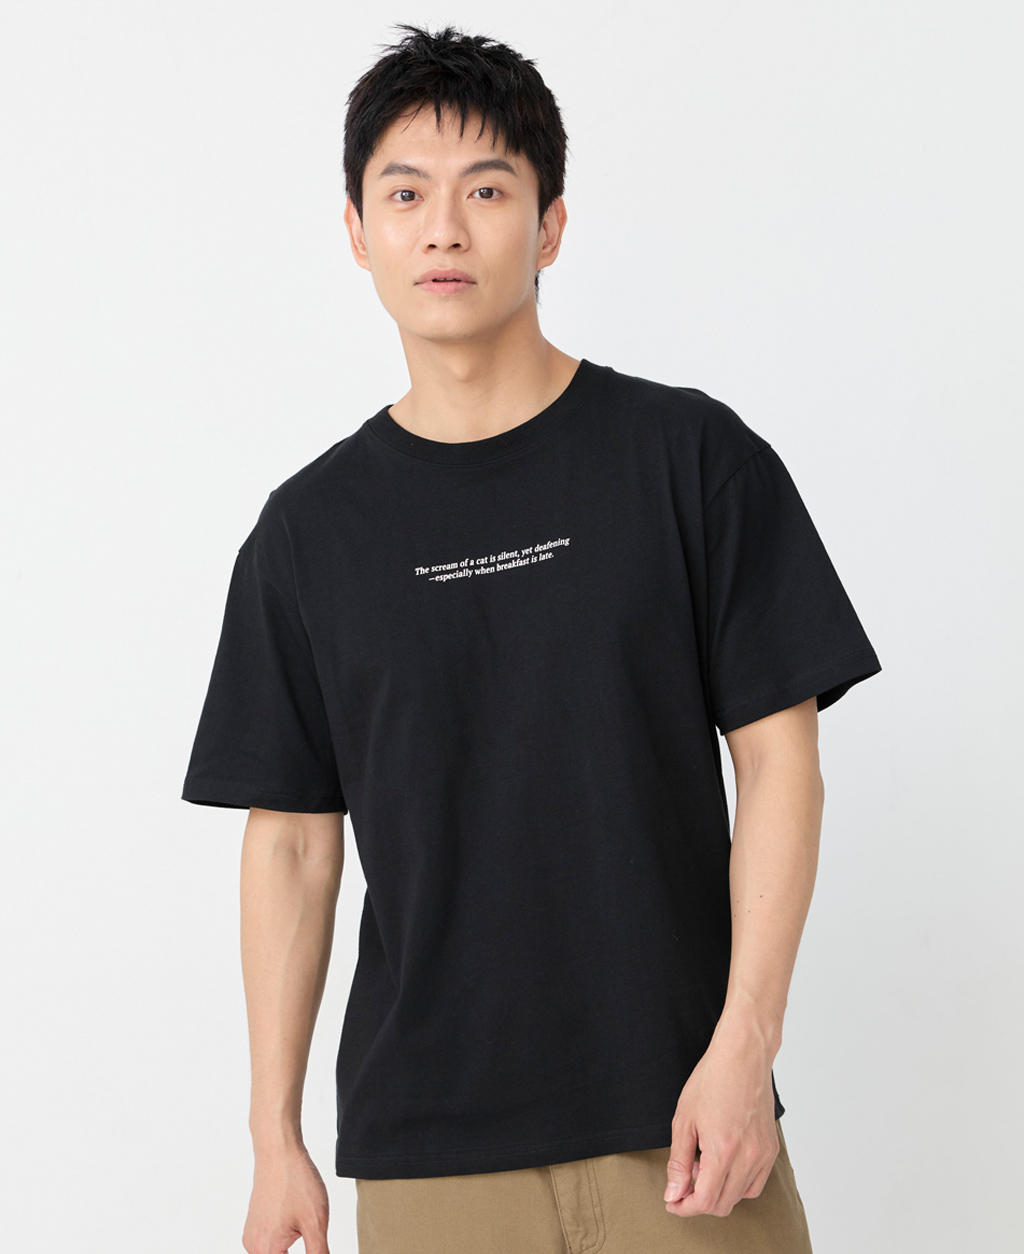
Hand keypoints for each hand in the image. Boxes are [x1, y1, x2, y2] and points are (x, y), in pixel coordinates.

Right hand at [242, 1141, 330, 1253]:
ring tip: (304, 1225)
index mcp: (268, 1250)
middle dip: (299, 1249)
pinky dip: (283, 1240)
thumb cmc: (295, 1181)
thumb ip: (319, 1253)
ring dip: (289, 1248)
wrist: (278, 1151)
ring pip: (274, 1252)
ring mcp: (251, 1235)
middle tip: (309, 1230)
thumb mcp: (316, 1222)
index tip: (314, 1242)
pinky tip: (295, 1220)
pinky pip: (268, 1242)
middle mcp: (254, 1247)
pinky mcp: (253, 1224)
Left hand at [663, 1011, 779, 1218]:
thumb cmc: (710, 1080)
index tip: (672, 1202)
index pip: (705, 1201)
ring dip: (718, 1192)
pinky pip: (756, 1183)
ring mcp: (763, 1154)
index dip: (685, 1207)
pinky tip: (723, 1164)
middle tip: (683, 1183)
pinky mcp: (771, 1149)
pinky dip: (738, 1185)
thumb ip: (679, 1161)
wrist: (742, 1056)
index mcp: (722, 1150)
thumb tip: (673, 1194)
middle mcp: (747, 1157)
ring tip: (702, 1165)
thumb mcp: (684, 1119)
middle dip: (698, 1202)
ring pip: (740, 1196)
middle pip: (723, 1204)